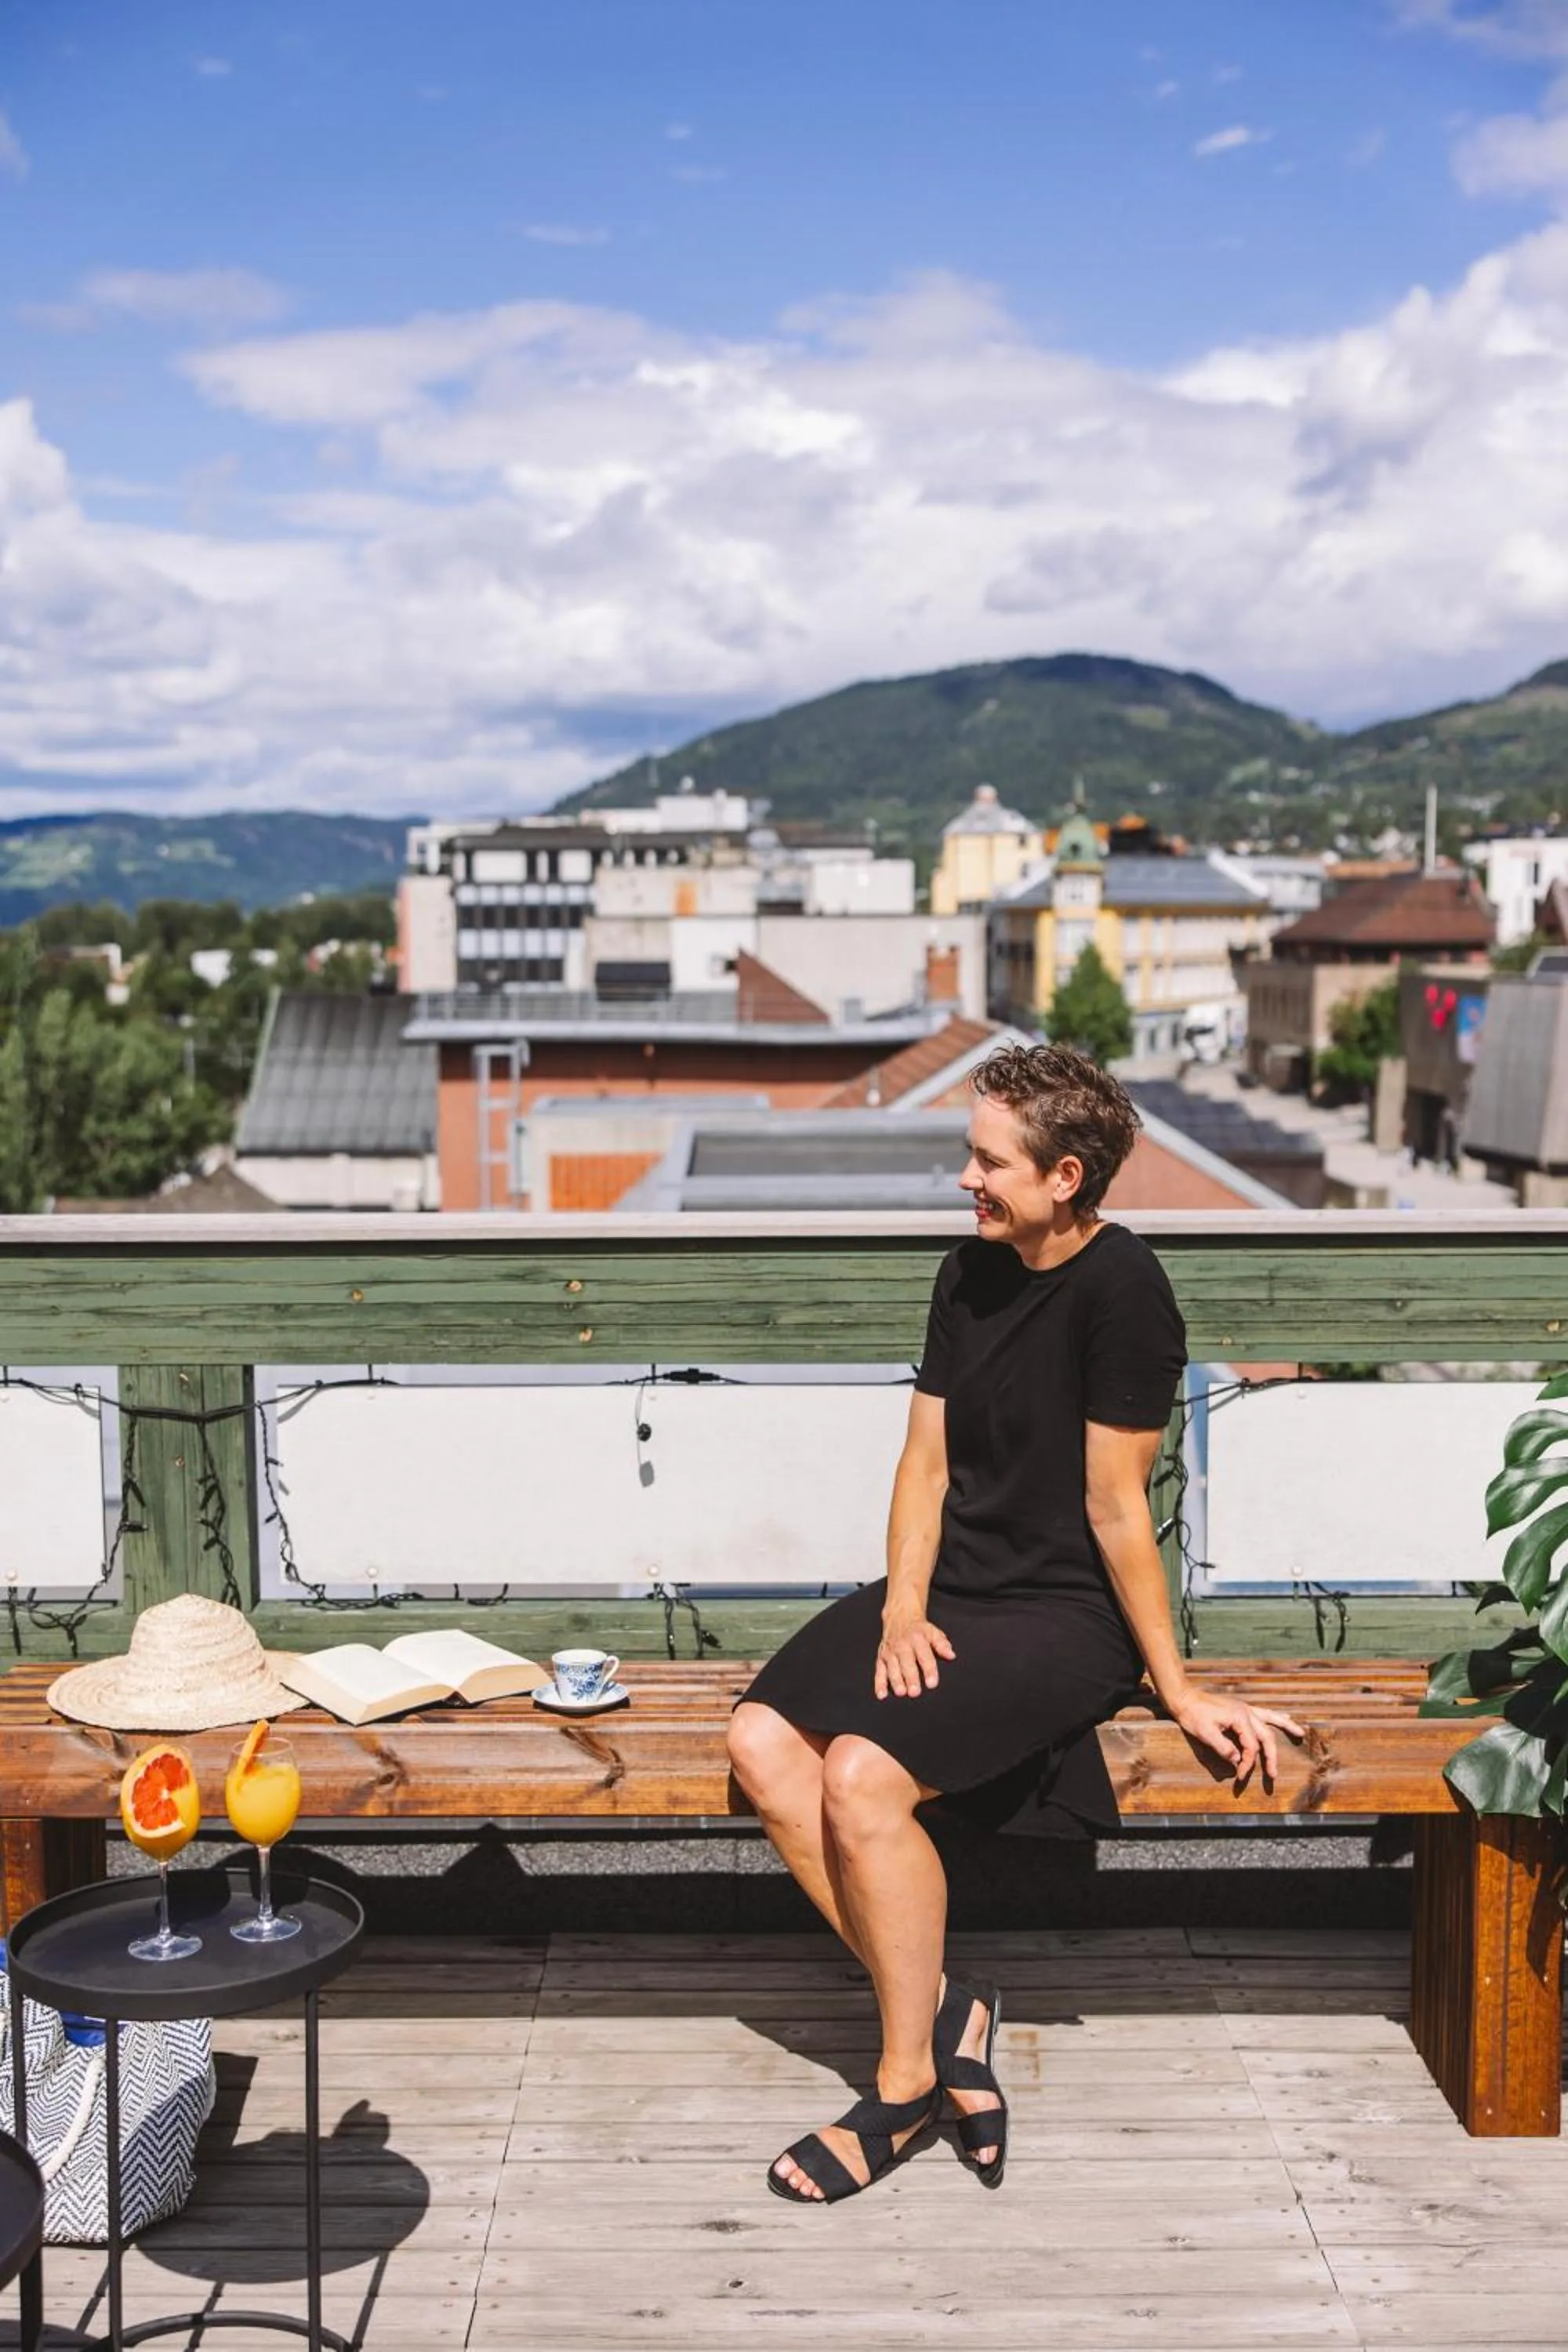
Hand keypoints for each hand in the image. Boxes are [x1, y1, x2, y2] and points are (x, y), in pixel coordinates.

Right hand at [875, 1612, 954, 1698]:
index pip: (924, 1656)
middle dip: (910, 1677)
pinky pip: (879, 1671)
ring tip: (901, 1692)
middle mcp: (902, 1645)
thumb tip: (951, 1655)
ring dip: (895, 1680)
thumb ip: (942, 1644)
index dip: (929, 1670)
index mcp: (917, 1639)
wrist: (899, 1617)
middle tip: (915, 1691)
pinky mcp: (881, 1657)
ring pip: (892, 1667)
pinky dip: (879, 1683)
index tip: (932, 1683)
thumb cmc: (917, 1629)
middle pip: (907, 1663)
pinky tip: (882, 1694)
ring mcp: (890, 1652)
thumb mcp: (932, 1632)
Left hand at [1170, 1687, 1305, 1789]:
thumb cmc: (1193, 1715)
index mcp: (1239, 1718)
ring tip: (1301, 1734)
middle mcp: (1246, 1712)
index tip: (1240, 1776)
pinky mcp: (1241, 1708)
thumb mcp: (1205, 1733)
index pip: (1251, 1746)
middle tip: (1273, 1775)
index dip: (1248, 1764)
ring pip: (1271, 1720)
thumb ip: (1223, 1748)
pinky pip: (1264, 1712)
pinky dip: (1276, 1716)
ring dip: (1286, 1727)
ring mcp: (1245, 1709)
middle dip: (1272, 1756)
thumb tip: (1238, 1761)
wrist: (1184, 1698)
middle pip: (1266, 1736)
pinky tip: (1286, 1716)